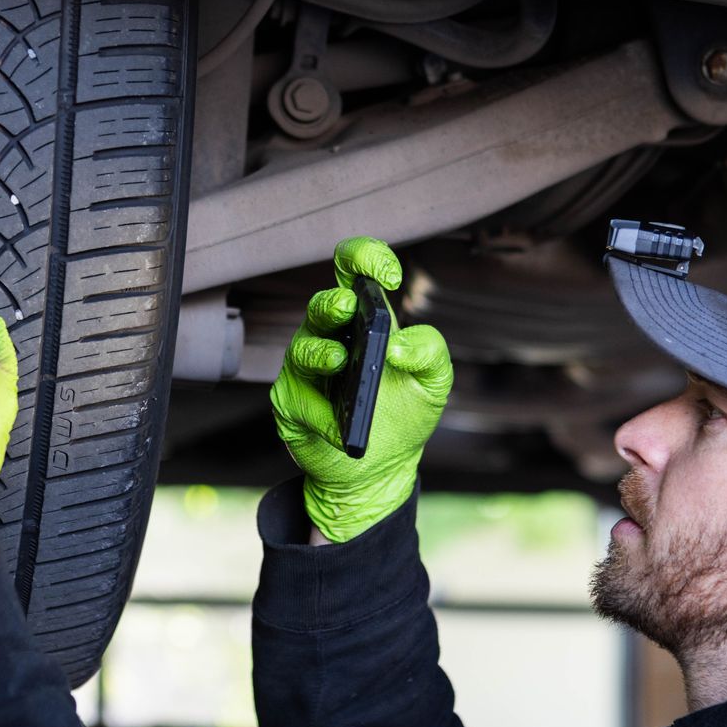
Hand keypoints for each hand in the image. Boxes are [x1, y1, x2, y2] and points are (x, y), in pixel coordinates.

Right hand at [269, 236, 451, 542]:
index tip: (389, 278)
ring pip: (303, 347)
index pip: (355, 270)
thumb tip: (398, 347)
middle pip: (322, 305)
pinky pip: (301, 402)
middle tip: (347, 307)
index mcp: (366, 321)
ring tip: (339, 361)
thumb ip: (430, 352)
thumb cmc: (405, 414)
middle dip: (332, 302)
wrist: (383, 468)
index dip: (367, 258)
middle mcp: (332, 337)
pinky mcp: (292, 404)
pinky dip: (322, 415)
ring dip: (320, 352)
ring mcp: (308, 371)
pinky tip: (341, 426)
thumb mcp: (434, 383)